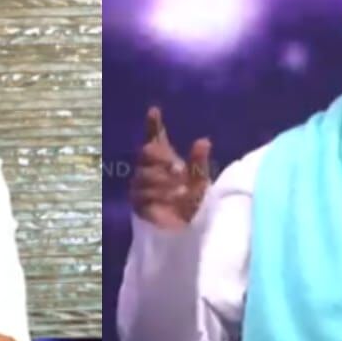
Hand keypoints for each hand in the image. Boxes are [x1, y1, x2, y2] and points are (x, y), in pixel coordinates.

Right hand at [130, 106, 211, 230]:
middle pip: (146, 154)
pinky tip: (172, 200)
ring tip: (182, 192)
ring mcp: (141, 186)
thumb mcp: (201, 180)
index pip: (155, 139)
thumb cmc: (194, 201)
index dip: (153, 125)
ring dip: (164, 183)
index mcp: (164, 159)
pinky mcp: (138, 205)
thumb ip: (199, 162)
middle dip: (162, 160)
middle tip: (179, 169)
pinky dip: (158, 198)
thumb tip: (203, 140)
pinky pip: (142, 196)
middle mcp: (149, 169)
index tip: (154, 111)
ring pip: (144, 176)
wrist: (188, 229)